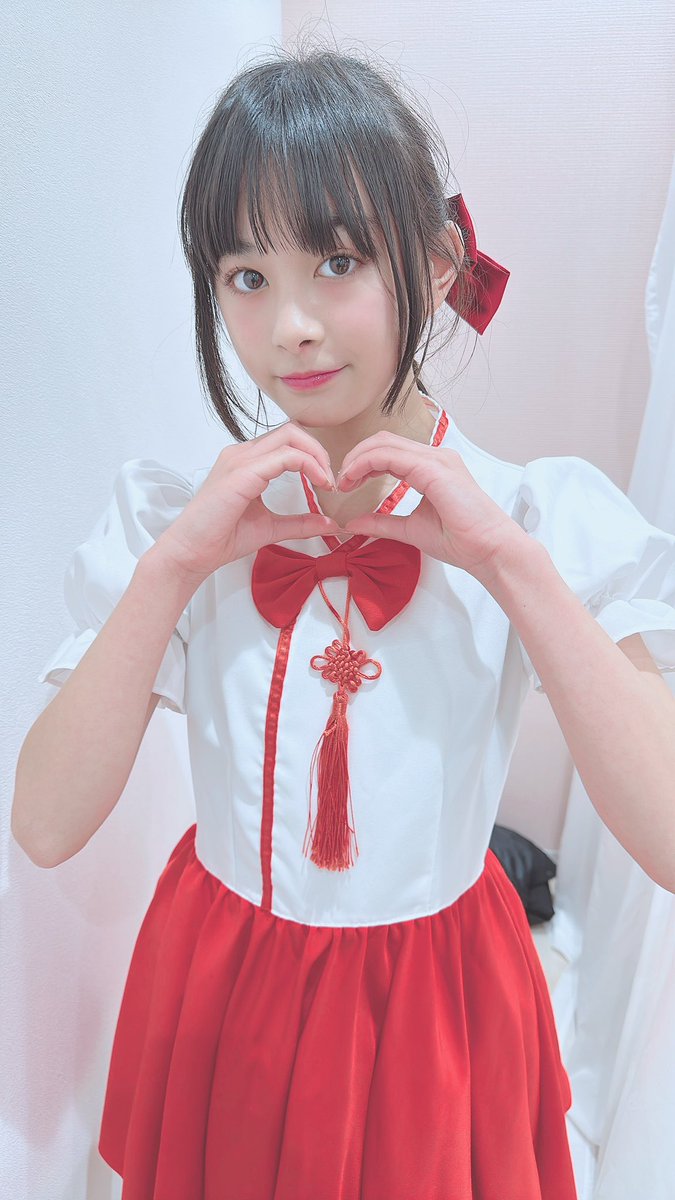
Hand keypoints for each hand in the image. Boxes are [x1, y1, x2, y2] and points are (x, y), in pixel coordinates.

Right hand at [154, 422, 341, 582]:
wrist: (193, 552)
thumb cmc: (222, 538)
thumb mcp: (271, 527)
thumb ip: (300, 522)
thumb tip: (329, 523)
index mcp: (246, 461)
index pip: (287, 440)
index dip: (313, 455)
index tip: (327, 483)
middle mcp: (242, 454)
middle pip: (292, 430)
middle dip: (319, 450)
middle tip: (331, 479)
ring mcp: (240, 460)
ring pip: (290, 436)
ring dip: (316, 456)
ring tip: (327, 482)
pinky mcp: (242, 473)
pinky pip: (285, 456)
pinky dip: (308, 465)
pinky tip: (318, 484)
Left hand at [337, 431, 523, 583]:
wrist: (488, 550)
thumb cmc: (461, 540)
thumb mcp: (410, 529)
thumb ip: (382, 523)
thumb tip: (354, 523)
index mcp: (431, 467)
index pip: (388, 450)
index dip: (362, 462)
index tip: (346, 483)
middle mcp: (434, 457)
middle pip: (383, 440)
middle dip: (355, 456)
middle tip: (340, 480)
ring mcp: (436, 460)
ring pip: (384, 444)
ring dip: (357, 459)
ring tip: (344, 480)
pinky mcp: (434, 469)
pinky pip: (390, 456)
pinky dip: (366, 464)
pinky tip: (354, 478)